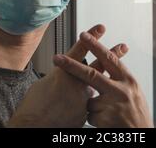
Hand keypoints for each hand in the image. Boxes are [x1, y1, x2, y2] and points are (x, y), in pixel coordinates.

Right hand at [7, 25, 127, 127]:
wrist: (33, 128)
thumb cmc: (32, 107)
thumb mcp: (42, 86)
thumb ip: (58, 77)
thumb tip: (65, 75)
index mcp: (62, 74)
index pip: (80, 51)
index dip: (91, 37)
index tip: (100, 28)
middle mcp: (76, 85)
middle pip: (99, 66)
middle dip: (112, 55)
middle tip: (123, 46)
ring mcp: (82, 100)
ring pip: (94, 88)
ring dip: (103, 84)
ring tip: (112, 79)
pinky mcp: (84, 114)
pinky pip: (86, 105)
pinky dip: (81, 105)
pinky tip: (72, 109)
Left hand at [53, 32, 153, 127]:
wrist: (142, 135)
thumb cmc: (138, 113)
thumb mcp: (134, 91)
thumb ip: (120, 78)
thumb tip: (106, 60)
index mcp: (128, 80)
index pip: (109, 59)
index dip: (95, 46)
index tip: (83, 35)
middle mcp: (121, 90)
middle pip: (91, 75)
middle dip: (71, 66)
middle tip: (56, 58)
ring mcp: (112, 105)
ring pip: (89, 100)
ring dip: (93, 106)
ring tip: (109, 113)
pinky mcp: (105, 119)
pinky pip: (90, 115)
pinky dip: (95, 119)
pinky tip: (107, 123)